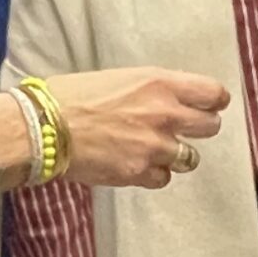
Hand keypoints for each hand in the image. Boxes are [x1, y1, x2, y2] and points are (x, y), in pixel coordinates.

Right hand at [44, 68, 227, 188]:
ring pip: (190, 158)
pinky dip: (153, 174)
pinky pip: (163, 178)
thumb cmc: (71, 95)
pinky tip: (135, 164)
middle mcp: (164, 115)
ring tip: (154, 150)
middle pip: (210, 127)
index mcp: (159, 84)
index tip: (208, 105)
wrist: (44, 126)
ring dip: (177, 155)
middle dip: (199, 128)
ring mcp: (154, 147)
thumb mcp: (118, 78)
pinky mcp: (139, 173)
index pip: (213, 94)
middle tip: (184, 129)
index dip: (213, 101)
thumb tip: (166, 100)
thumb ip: (150, 90)